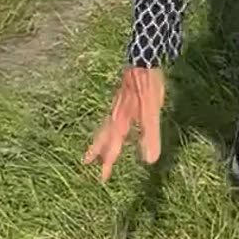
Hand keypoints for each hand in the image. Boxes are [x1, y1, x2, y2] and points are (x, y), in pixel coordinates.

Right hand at [83, 66, 164, 181]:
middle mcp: (116, 115)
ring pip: (105, 126)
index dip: (108, 163)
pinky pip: (111, 117)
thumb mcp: (151, 112)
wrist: (143, 60)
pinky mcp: (123, 97)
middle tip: (86, 162)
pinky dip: (109, 126)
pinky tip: (115, 123)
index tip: (102, 179)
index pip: (112, 147)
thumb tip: (149, 160)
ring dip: (99, 139)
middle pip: (104, 137)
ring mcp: (118, 105)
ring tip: (94, 147)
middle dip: (97, 151)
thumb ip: (150, 135)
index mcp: (121, 121)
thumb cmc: (147, 85)